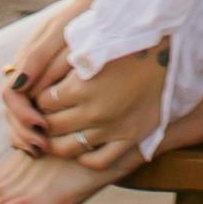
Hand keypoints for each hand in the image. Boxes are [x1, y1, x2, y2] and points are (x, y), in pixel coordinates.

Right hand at [2, 15, 74, 155]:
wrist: (98, 8)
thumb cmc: (79, 18)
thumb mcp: (59, 34)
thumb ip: (38, 57)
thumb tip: (18, 84)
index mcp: (25, 62)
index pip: (10, 96)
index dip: (22, 114)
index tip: (42, 125)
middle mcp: (26, 75)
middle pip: (12, 112)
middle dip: (23, 131)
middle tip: (42, 146)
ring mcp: (36, 84)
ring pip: (19, 118)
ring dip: (27, 136)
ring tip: (44, 148)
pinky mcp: (50, 91)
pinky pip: (34, 116)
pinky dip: (36, 132)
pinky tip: (48, 144)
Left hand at [34, 39, 169, 169]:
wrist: (168, 53)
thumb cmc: (126, 42)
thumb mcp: (91, 45)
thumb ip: (62, 61)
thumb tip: (34, 73)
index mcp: (80, 86)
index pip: (43, 102)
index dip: (39, 98)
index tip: (42, 95)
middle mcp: (93, 111)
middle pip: (52, 126)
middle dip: (43, 122)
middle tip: (43, 118)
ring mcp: (111, 128)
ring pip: (69, 148)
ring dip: (56, 144)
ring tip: (55, 137)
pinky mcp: (129, 138)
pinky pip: (99, 161)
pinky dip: (85, 158)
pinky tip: (81, 148)